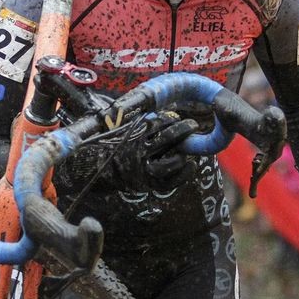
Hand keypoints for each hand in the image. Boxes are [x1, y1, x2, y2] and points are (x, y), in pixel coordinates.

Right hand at [57, 113, 198, 192]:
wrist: (105, 172)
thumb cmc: (120, 147)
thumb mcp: (125, 130)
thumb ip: (140, 121)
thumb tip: (163, 113)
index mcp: (133, 137)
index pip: (157, 124)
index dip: (171, 120)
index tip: (178, 118)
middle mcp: (140, 153)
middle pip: (167, 139)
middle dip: (184, 129)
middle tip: (193, 125)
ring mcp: (146, 171)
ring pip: (171, 161)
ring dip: (183, 152)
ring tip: (189, 145)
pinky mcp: (152, 185)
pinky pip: (173, 181)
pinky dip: (185, 173)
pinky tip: (191, 164)